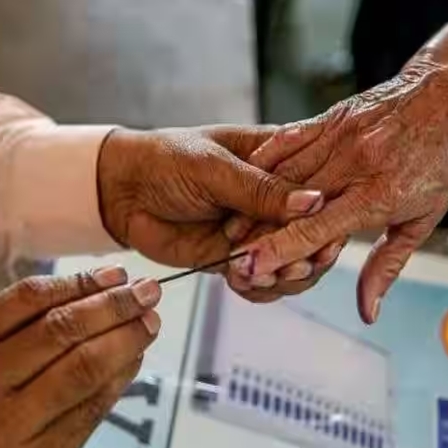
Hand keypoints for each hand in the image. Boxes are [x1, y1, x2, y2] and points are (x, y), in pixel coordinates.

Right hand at [0, 266, 160, 447]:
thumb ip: (24, 323)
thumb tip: (106, 288)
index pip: (28, 299)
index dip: (81, 281)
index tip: (117, 274)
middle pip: (61, 329)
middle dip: (114, 305)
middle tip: (147, 292)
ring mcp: (9, 425)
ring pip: (84, 367)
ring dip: (126, 338)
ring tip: (149, 322)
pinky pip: (93, 406)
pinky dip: (121, 376)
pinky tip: (135, 357)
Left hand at [97, 126, 323, 268]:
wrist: (120, 191)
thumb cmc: (164, 160)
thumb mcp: (213, 167)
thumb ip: (260, 189)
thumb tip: (313, 201)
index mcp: (279, 161)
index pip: (320, 189)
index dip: (327, 216)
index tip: (326, 237)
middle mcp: (274, 198)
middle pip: (313, 233)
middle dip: (307, 254)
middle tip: (294, 266)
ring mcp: (256, 230)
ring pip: (291, 262)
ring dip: (283, 275)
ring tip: (262, 275)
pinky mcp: (236, 257)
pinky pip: (260, 280)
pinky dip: (257, 287)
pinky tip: (242, 281)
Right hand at [227, 55, 447, 321]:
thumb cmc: (444, 159)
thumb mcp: (424, 219)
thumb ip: (387, 266)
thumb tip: (368, 311)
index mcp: (379, 194)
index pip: (317, 229)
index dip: (280, 251)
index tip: (250, 267)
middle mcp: (355, 163)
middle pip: (291, 204)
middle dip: (256, 232)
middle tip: (229, 255)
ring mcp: (340, 136)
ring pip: (284, 173)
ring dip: (253, 200)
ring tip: (229, 225)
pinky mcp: (332, 116)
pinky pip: (289, 139)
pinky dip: (265, 160)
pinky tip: (246, 177)